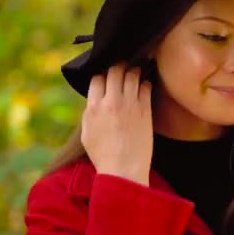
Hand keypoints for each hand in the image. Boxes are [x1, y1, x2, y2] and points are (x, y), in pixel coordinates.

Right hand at [81, 62, 152, 185]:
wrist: (124, 170)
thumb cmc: (103, 155)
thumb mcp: (87, 132)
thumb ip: (90, 112)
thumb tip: (95, 98)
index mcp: (93, 107)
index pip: (97, 77)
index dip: (102, 73)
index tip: (107, 73)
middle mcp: (111, 102)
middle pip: (115, 70)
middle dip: (119, 65)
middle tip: (123, 64)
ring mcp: (130, 105)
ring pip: (132, 74)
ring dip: (134, 69)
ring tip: (137, 68)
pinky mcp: (145, 110)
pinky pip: (146, 87)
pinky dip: (145, 82)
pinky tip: (145, 84)